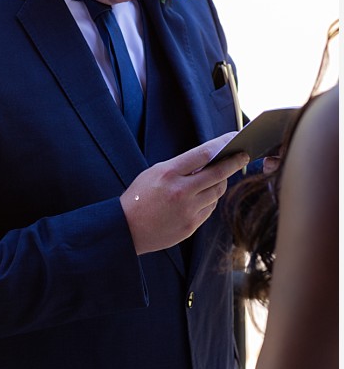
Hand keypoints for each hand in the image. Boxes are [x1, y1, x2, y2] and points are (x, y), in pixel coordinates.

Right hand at [120, 132, 248, 254]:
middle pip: (219, 173)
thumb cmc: (138, 198)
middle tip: (243, 155)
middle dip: (234, 162)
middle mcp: (181, 191)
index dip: (222, 144)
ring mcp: (188, 210)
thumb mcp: (153, 174)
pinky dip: (208, 201)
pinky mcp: (191, 225)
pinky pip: (209, 208)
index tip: (234, 139)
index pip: (203, 154)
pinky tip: (201, 198)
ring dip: (219, 183)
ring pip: (217, 192)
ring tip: (217, 178)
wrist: (125, 229)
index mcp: (168, 174)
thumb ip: (179, 167)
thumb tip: (207, 160)